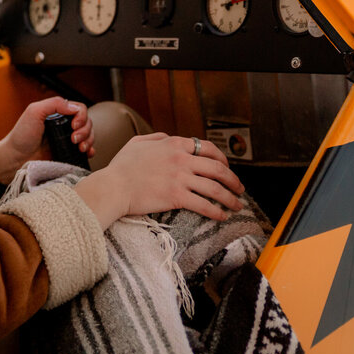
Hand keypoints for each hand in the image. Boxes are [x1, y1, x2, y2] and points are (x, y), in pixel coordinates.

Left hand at [0, 97, 92, 183]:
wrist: (16, 159)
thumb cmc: (21, 135)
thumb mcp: (34, 112)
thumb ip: (53, 103)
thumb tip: (74, 107)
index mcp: (57, 113)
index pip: (79, 109)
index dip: (81, 116)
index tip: (74, 126)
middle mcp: (64, 125)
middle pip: (87, 122)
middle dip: (85, 130)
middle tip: (74, 139)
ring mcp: (67, 139)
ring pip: (89, 135)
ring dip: (89, 140)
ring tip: (79, 147)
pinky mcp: (68, 153)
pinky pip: (86, 149)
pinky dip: (90, 150)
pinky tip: (86, 153)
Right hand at [74, 133, 244, 229]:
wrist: (113, 186)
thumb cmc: (122, 166)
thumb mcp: (137, 143)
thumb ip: (157, 138)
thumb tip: (169, 138)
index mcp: (174, 144)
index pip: (209, 149)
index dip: (223, 159)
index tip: (227, 168)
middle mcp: (181, 159)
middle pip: (218, 169)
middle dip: (234, 181)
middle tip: (239, 189)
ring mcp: (180, 178)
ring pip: (216, 189)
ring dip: (231, 198)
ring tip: (237, 205)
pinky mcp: (177, 197)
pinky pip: (204, 205)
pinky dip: (217, 212)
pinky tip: (222, 216)